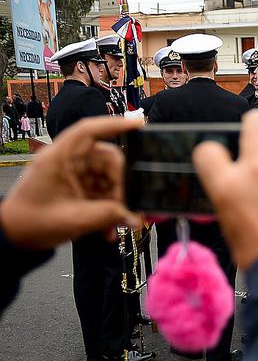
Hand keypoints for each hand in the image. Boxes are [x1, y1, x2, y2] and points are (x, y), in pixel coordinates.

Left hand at [0, 116, 140, 248]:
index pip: (88, 130)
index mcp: (59, 158)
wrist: (16, 236)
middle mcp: (68, 161)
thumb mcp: (74, 220)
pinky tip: (110, 225)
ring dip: (117, 201)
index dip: (114, 124)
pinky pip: (104, 191)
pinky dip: (110, 208)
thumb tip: (134, 217)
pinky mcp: (80, 187)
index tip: (138, 124)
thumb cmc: (31, 222)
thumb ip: (108, 216)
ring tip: (117, 222)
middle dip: (122, 184)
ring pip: (109, 177)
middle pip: (107, 159)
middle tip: (126, 207)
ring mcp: (75, 174)